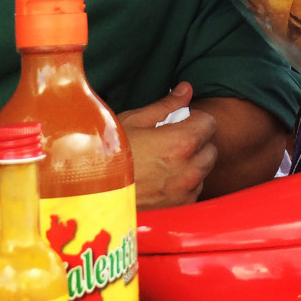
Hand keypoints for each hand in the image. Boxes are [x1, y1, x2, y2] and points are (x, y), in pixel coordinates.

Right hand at [119, 82, 217, 208]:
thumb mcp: (133, 121)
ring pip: (203, 172)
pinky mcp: (178, 211)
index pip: (209, 123)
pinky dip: (183, 186)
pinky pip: (192, 193)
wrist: (89, 196)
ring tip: (164, 163)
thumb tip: (186, 89)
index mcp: (182, 142)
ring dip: (192, 166)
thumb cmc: (107, 155)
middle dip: (197, 142)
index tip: (182, 121)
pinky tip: (161, 182)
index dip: (196, 119)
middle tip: (172, 142)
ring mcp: (185, 193)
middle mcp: (190, 170)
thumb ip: (166, 106)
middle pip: (210, 149)